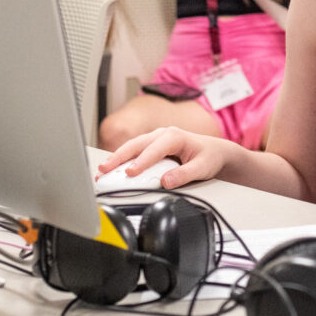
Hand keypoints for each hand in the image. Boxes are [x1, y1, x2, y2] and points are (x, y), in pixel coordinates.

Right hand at [96, 126, 229, 188]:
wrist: (214, 151)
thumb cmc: (209, 156)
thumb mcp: (202, 167)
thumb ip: (185, 174)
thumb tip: (166, 181)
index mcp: (175, 136)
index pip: (154, 149)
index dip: (141, 161)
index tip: (130, 173)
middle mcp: (163, 134)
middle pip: (136, 145)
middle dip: (118, 157)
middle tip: (104, 170)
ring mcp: (155, 139)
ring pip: (132, 147)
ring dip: (116, 158)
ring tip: (101, 171)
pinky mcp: (151, 147)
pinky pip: (134, 152)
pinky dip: (121, 160)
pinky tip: (110, 169)